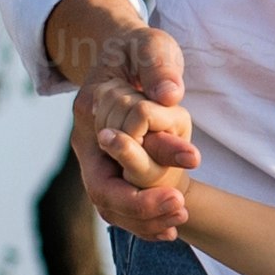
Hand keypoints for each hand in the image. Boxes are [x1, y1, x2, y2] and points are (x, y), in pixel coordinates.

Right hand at [49, 0, 197, 237]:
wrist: (124, 56)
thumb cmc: (139, 49)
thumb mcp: (150, 45)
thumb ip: (158, 67)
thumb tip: (169, 95)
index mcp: (91, 109)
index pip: (109, 152)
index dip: (140, 163)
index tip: (186, 165)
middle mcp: (88, 141)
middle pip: (102, 191)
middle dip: (141, 205)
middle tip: (180, 208)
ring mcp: (97, 158)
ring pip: (109, 206)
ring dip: (143, 219)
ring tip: (178, 221)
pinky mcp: (112, 169)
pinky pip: (120, 206)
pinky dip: (143, 220)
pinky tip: (170, 228)